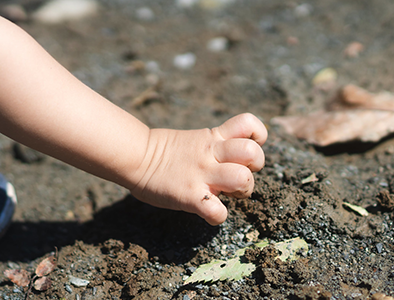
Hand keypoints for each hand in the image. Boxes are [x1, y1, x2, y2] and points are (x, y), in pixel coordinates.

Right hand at [129, 113, 266, 224]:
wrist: (135, 158)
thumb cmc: (164, 152)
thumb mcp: (195, 139)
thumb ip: (217, 145)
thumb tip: (236, 160)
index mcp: (214, 138)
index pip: (250, 125)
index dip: (257, 138)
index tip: (245, 150)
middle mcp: (212, 154)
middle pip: (254, 154)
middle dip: (254, 169)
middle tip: (235, 177)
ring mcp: (202, 175)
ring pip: (243, 179)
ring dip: (241, 190)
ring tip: (226, 192)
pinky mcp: (190, 197)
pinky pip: (218, 212)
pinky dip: (217, 216)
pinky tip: (208, 211)